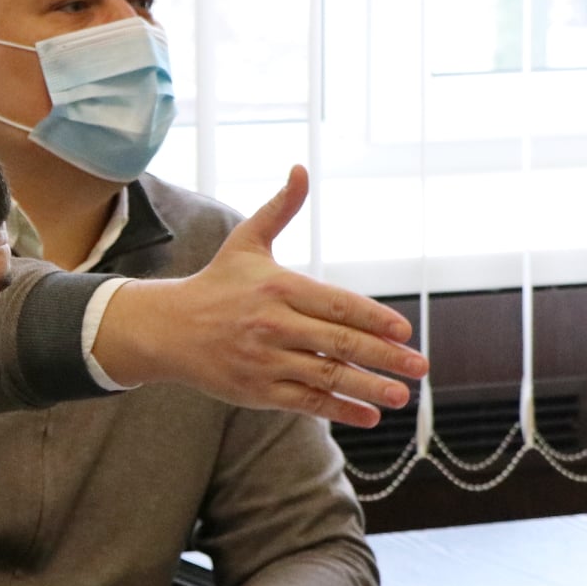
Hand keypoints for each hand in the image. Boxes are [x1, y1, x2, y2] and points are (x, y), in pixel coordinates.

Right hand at [91, 166, 428, 427]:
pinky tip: (369, 416)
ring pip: (326, 376)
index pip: (337, 304)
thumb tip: (301, 168)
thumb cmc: (216, 285)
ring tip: (401, 397)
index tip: (404, 331)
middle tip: (420, 367)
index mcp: (278, 287)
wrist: (167, 329)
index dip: (374, 318)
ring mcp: (265, 361)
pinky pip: (305, 403)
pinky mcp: (257, 391)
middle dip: (385, 357)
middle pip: (340, 343)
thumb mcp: (246, 242)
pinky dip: (339, 411)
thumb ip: (280, 208)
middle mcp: (274, 324)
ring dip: (368, 389)